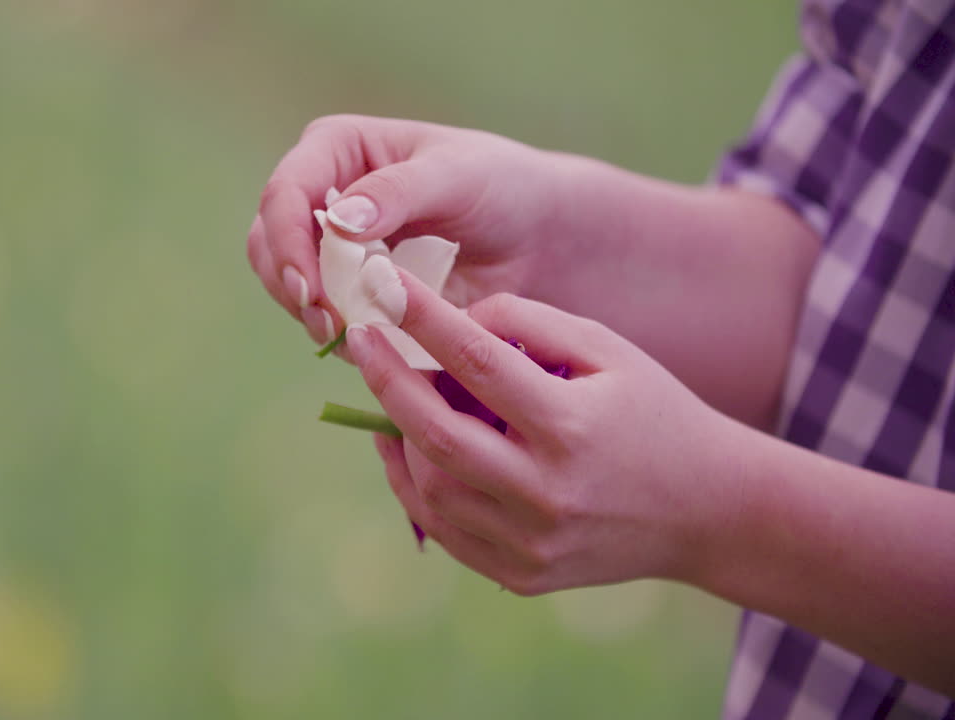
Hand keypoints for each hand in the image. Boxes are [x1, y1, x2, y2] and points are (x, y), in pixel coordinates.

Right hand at [247, 114, 570, 346]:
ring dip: (309, 314)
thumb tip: (339, 220)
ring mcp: (330, 246)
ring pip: (285, 284)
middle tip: (328, 324)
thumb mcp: (457, 176)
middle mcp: (321, 195)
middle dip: (291, 286)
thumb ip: (398, 193)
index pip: (284, 194)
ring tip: (348, 334)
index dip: (286, 243)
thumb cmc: (501, 186)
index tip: (309, 289)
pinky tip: (370, 343)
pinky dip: (338, 332)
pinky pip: (322, 315)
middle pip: (268, 243)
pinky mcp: (348, 289)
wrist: (537, 237)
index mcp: (336, 149)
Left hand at [347, 271, 743, 594]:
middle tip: (361, 338)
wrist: (706, 511)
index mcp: (575, 428)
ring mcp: (531, 543)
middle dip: (387, 381)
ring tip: (398, 392)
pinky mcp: (520, 574)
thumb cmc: (653, 413)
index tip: (382, 286)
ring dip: (401, 434)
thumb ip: (529, 324)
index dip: (423, 319)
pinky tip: (406, 445)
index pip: (478, 363)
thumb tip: (451, 321)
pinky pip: (443, 529)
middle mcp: (548, 493)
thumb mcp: (608, 350)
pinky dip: (413, 484)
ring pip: (430, 488)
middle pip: (437, 436)